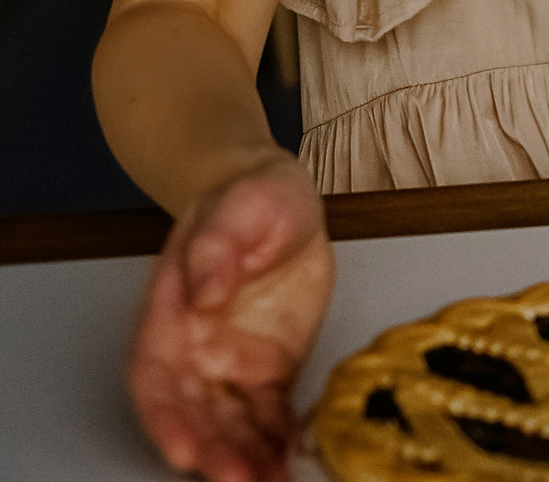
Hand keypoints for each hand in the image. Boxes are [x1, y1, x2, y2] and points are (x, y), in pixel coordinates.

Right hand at [130, 150, 334, 481]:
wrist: (279, 199)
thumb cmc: (249, 198)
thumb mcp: (240, 208)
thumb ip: (219, 250)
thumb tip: (205, 288)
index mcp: (172, 314)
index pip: (156, 376)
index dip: (166, 417)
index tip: (183, 448)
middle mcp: (194, 348)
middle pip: (193, 412)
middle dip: (212, 452)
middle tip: (240, 479)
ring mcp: (231, 361)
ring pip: (230, 423)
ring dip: (246, 457)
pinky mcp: (270, 366)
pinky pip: (270, 413)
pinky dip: (277, 441)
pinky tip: (290, 462)